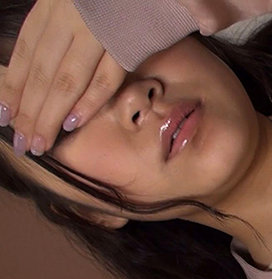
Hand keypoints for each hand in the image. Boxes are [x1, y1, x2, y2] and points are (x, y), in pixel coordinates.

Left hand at [0, 0, 125, 155]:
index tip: (5, 114)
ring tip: (42, 142)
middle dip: (30, 112)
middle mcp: (70, 16)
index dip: (13, 88)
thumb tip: (47, 72)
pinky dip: (89, 102)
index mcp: (53, 6)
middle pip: (43, 73)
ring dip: (52, 116)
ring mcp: (99, 30)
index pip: (26, 54)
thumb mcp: (77, 5)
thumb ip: (63, 30)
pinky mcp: (129, 41)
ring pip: (67, 81)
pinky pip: (105, 78)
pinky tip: (74, 122)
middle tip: (26, 142)